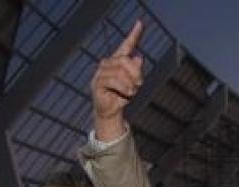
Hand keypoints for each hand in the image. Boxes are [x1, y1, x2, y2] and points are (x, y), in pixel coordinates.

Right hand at [91, 20, 144, 139]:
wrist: (112, 110)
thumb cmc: (122, 95)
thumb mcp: (134, 82)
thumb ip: (137, 70)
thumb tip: (138, 58)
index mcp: (118, 60)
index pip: (126, 46)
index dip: (134, 35)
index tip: (140, 23)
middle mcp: (108, 63)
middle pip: (126, 61)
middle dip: (136, 73)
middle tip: (139, 84)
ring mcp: (101, 72)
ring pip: (121, 72)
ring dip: (130, 84)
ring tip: (131, 91)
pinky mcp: (97, 82)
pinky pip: (114, 81)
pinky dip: (124, 88)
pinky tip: (126, 94)